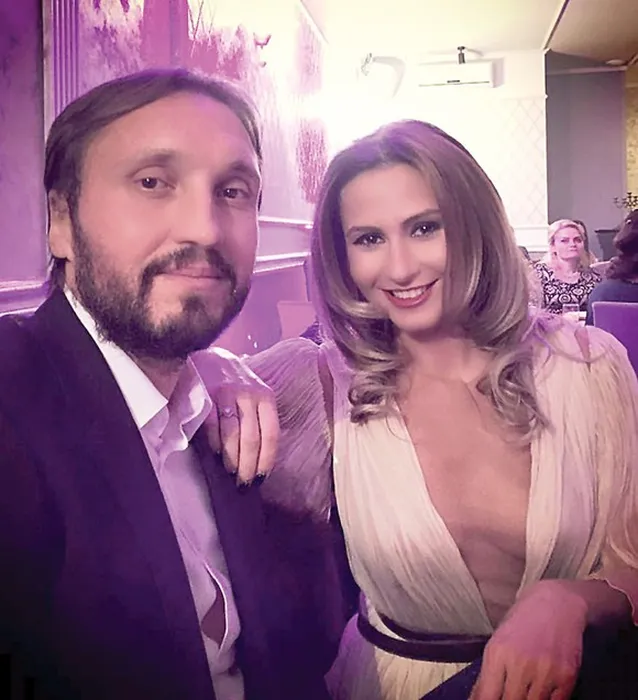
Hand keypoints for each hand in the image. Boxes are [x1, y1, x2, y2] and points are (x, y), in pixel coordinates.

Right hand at [194, 348, 279, 486]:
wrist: (210, 358)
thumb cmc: (236, 385)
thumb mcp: (255, 396)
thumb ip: (259, 420)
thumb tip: (260, 459)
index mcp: (266, 397)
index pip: (271, 435)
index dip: (266, 460)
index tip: (260, 479)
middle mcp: (249, 394)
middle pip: (252, 439)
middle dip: (248, 466)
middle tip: (243, 484)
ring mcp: (227, 393)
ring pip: (233, 435)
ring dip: (232, 460)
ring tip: (230, 474)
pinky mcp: (206, 395)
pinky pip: (212, 426)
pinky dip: (214, 444)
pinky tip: (216, 456)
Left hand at [470, 581, 586, 699]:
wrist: (558, 603)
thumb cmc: (524, 620)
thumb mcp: (499, 640)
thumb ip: (489, 672)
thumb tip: (480, 698)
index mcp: (498, 652)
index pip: (487, 696)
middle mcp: (520, 663)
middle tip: (509, 695)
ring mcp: (545, 671)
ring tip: (524, 692)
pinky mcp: (567, 677)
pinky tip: (541, 693)